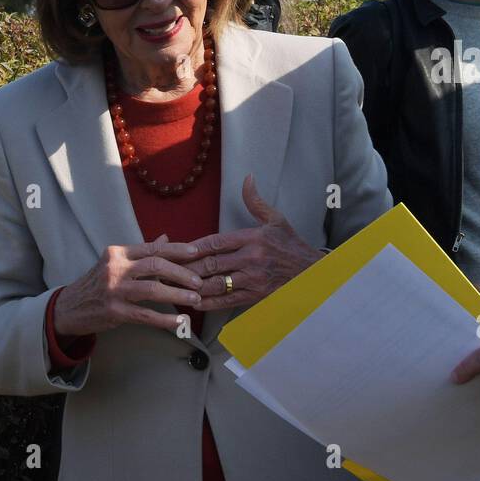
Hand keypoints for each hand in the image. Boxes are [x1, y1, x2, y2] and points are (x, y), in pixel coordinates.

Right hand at [53, 235, 204, 336]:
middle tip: (199, 281)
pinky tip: (180, 321)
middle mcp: (115, 268)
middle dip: (181, 273)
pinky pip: (145, 315)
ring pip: (152, 289)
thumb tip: (165, 238)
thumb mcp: (115, 263)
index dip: (177, 249)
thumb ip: (141, 252)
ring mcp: (114, 290)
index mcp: (118, 253)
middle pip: (156, 265)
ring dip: (177, 294)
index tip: (196, 253)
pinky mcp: (114, 311)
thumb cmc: (97, 283)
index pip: (153, 248)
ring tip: (195, 298)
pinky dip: (165, 319)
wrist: (68, 308)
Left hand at [184, 175, 324, 311]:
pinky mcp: (255, 295)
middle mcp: (251, 259)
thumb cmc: (290, 244)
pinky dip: (209, 302)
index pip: (216, 242)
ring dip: (194, 286)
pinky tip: (195, 302)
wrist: (312, 272)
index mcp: (253, 238)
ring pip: (216, 284)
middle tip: (167, 269)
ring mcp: (253, 279)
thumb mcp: (276, 219)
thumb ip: (255, 201)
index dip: (194, 246)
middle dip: (187, 267)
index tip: (177, 249)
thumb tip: (247, 178)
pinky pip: (227, 300)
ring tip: (175, 286)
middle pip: (211, 264)